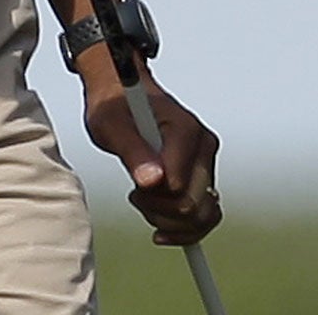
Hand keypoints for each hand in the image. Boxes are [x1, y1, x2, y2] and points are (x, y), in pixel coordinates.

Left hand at [81, 64, 221, 244]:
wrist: (122, 91)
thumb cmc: (113, 106)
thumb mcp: (110, 124)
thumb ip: (131, 151)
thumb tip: (151, 183)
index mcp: (184, 130)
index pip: (178, 187)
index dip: (153, 198)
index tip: (133, 191)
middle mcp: (204, 145)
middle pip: (194, 205)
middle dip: (162, 213)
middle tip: (136, 197)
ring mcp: (207, 160)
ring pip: (203, 215)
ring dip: (172, 222)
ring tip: (146, 204)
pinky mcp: (204, 173)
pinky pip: (207, 213)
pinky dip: (187, 227)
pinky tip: (162, 226)